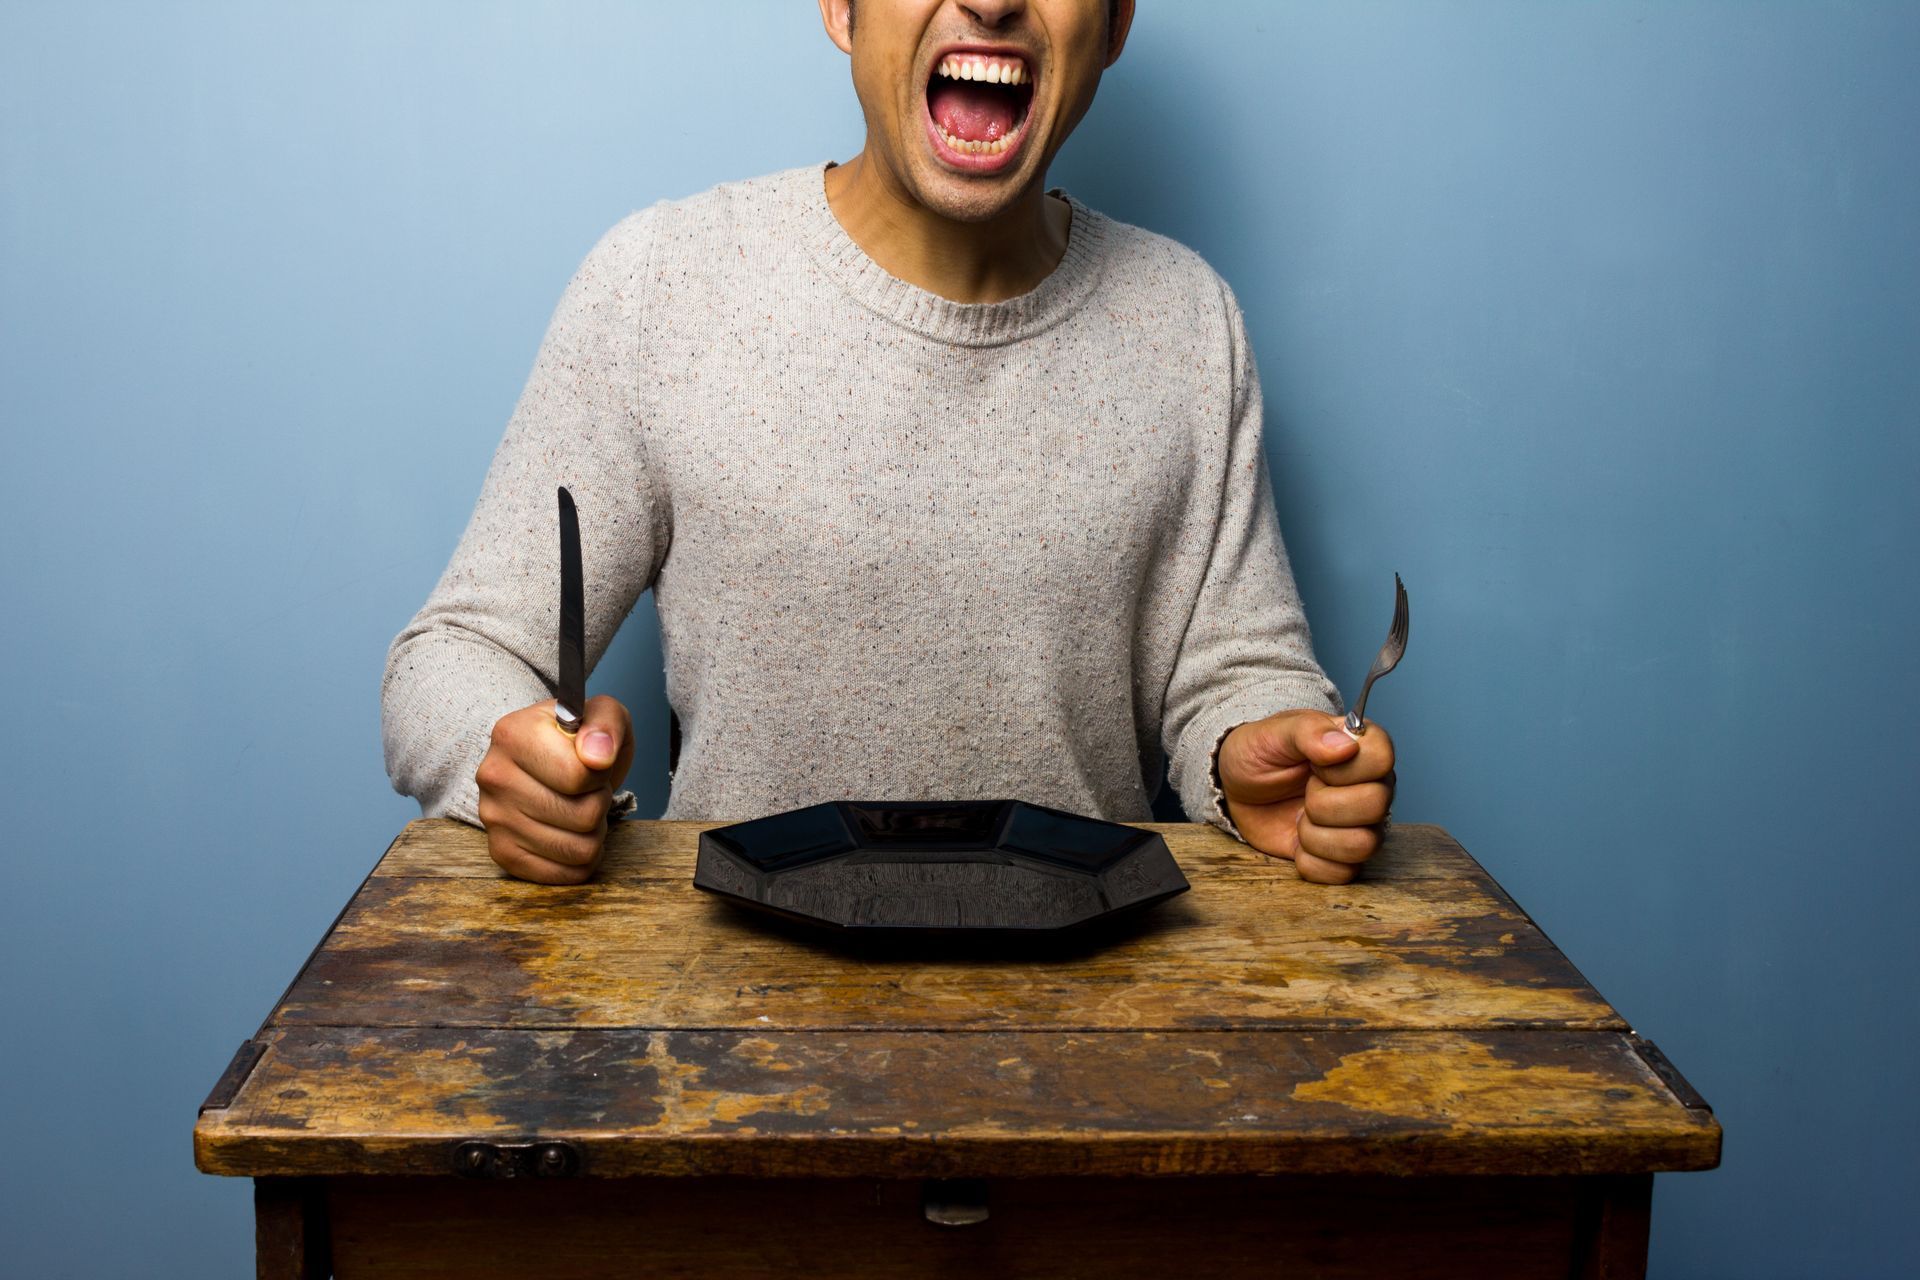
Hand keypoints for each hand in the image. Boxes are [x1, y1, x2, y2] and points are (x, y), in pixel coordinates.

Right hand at [474, 695, 633, 883]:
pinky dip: (578, 860)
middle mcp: (494, 776)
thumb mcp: (602, 714)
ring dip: (593, 832)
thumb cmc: (576, 739)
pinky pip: (561, 874)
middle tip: (586, 790)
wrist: (542, 760)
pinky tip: (571, 834)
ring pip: (578, 849)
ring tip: (579, 808)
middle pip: (582, 816)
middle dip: (599, 803)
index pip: (579, 776)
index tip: (591, 763)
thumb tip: (598, 756)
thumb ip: (606, 724)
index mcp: (513, 734)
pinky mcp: (501, 852)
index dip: (600, 774)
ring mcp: (493, 818)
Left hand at [1217, 710, 1395, 883]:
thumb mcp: (1275, 732)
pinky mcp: (1344, 855)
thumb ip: (1309, 731)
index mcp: (1362, 748)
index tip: (1315, 765)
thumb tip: (1345, 745)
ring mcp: (1362, 824)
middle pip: (1375, 806)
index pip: (1382, 759)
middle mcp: (1373, 786)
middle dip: (1323, 803)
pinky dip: (1310, 860)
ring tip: (1300, 817)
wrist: (1239, 788)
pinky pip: (1343, 873)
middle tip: (1304, 792)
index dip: (1343, 768)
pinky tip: (1298, 840)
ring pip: (1363, 845)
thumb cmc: (1261, 753)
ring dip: (1316, 835)